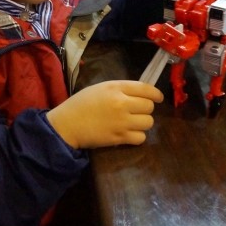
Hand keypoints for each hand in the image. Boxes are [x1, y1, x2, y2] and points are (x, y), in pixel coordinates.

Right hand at [46, 80, 161, 148]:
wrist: (67, 124)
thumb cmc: (81, 104)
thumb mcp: (100, 88)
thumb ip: (121, 89)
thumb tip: (140, 94)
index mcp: (116, 88)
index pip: (146, 88)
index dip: (156, 94)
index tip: (158, 98)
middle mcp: (122, 103)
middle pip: (149, 107)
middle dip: (146, 109)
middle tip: (137, 111)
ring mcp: (122, 122)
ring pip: (148, 122)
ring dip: (143, 123)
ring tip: (133, 123)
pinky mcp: (119, 137)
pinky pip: (141, 137)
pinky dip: (137, 136)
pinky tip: (129, 133)